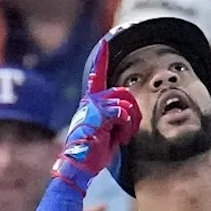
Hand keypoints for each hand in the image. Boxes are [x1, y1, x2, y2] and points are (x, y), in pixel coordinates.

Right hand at [53, 38, 141, 192]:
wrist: (78, 166)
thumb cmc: (92, 154)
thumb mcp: (104, 132)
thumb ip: (113, 119)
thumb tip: (127, 113)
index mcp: (90, 103)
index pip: (97, 76)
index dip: (101, 59)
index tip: (104, 44)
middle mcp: (90, 101)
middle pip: (124, 93)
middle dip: (132, 113)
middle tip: (126, 131)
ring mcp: (94, 106)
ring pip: (126, 103)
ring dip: (129, 123)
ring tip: (121, 137)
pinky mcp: (99, 114)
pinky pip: (123, 113)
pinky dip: (126, 127)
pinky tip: (118, 138)